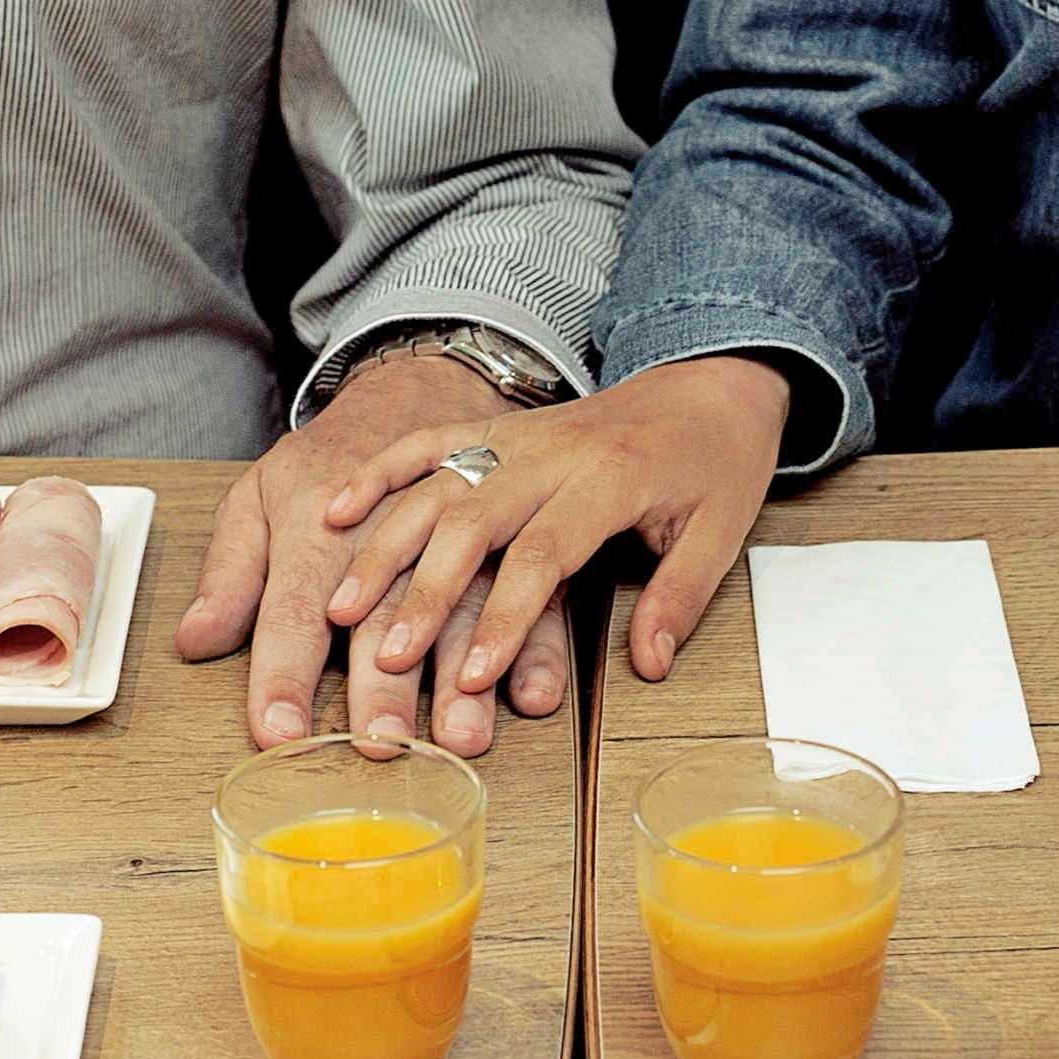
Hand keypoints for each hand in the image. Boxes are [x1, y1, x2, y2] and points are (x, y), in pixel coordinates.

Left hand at [176, 353, 575, 754]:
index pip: (292, 608)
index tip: (277, 730)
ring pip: (463, 602)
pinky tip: (533, 694)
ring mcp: (455, 523)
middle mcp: (386, 523)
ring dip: (463, 675)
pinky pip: (534, 587)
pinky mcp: (513, 528)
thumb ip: (230, 572)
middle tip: (380, 745)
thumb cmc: (331, 454)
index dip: (282, 672)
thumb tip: (196, 641)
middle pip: (383, 612)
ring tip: (462, 733)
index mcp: (314, 520)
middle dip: (383, 685)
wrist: (418, 380)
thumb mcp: (259, 495)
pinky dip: (535, 644)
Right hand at [321, 355, 789, 690]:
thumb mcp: (723, 531)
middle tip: (388, 656)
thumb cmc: (716, 461)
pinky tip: (335, 512)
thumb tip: (649, 664)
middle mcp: (552, 453)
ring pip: (435, 486)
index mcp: (610, 478)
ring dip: (384, 546)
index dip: (505, 620)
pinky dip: (377, 473)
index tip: (472, 678)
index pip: (544, 555)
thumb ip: (681, 597)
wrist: (711, 380)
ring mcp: (517, 435)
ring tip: (344, 606)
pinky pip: (426, 443)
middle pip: (472, 522)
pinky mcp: (497, 427)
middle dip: (425, 593)